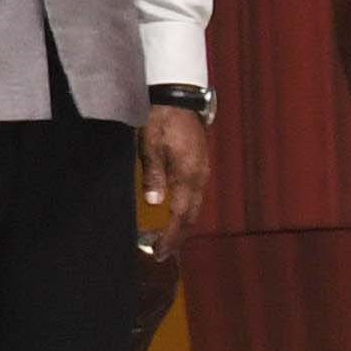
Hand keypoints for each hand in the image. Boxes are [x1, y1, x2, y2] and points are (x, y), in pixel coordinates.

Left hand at [126, 94, 215, 243]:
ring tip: (164, 240)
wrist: (178, 97)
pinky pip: (194, 196)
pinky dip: (184, 211)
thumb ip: (153, 173)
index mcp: (187, 174)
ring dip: (180, 226)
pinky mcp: (198, 166)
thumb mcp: (150, 143)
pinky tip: (173, 214)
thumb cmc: (161, 118)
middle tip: (160, 254)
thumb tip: (155, 203)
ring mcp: (201, 172)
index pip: (180, 215)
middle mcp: (199, 177)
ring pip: (194, 207)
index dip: (170, 236)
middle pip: (191, 216)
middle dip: (176, 237)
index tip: (159, 252)